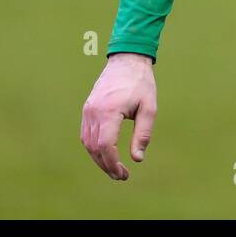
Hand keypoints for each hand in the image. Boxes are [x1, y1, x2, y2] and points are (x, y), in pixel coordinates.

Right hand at [81, 52, 156, 179]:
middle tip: (121, 176)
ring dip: (99, 159)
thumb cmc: (141, 83)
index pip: (105, 146)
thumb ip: (143, 134)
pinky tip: (106, 154)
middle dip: (106, 166)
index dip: (112, 164)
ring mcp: (88, 110)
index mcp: (109, 111)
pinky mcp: (87, 108)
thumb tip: (137, 159)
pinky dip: (94, 147)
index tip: (124, 174)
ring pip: (87, 143)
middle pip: (94, 148)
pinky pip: (86, 134)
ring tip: (115, 168)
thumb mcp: (149, 108)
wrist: (127, 60)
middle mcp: (94, 111)